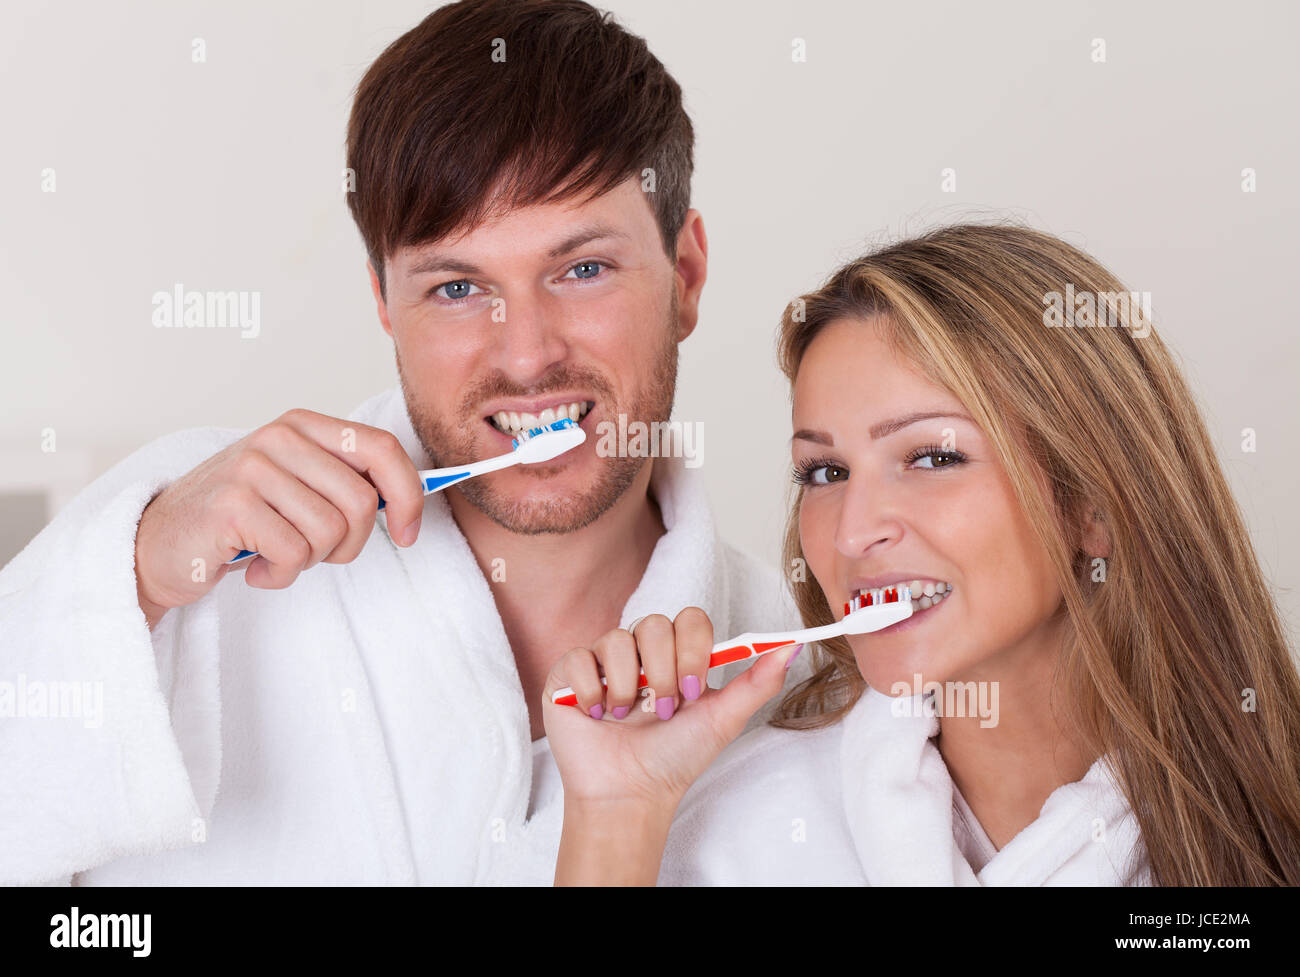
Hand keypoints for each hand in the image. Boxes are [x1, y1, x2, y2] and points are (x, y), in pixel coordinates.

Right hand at [134, 409, 424, 625]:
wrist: (159, 546)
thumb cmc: (240, 521)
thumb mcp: (298, 488)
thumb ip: (347, 484)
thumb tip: (411, 502)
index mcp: (303, 426)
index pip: (382, 449)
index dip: (408, 495)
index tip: (408, 533)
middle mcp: (278, 437)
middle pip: (361, 502)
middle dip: (349, 544)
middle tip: (312, 552)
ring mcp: (252, 467)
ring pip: (330, 532)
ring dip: (309, 561)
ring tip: (276, 554)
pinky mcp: (231, 505)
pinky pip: (293, 554)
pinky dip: (279, 575)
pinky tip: (254, 567)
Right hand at [542, 607, 802, 811]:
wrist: (630, 794)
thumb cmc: (675, 759)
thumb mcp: (723, 719)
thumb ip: (758, 681)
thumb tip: (792, 645)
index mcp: (677, 656)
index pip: (689, 619)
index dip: (692, 650)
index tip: (692, 692)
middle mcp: (640, 653)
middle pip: (653, 624)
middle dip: (662, 673)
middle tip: (661, 711)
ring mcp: (603, 662)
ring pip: (616, 640)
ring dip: (627, 687)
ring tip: (627, 718)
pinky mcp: (568, 675)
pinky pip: (580, 658)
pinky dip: (591, 692)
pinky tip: (598, 715)